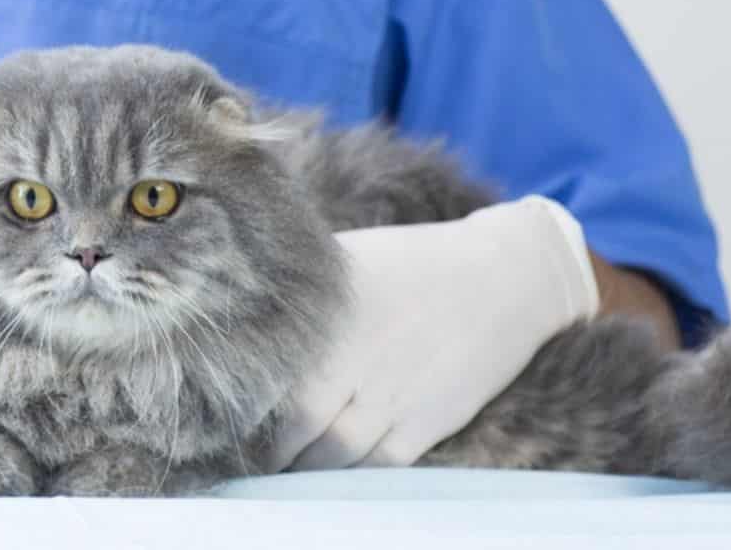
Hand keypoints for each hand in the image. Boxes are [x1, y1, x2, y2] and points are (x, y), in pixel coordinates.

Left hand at [269, 196, 598, 470]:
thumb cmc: (418, 260)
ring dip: (304, 468)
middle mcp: (361, 362)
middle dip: (269, 445)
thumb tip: (249, 294)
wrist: (507, 277)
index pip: (274, 374)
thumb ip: (304, 284)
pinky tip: (330, 474)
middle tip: (246, 452)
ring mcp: (397, 397)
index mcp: (334, 319)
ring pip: (336, 453)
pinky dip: (350, 474)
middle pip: (299, 422)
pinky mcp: (430, 421)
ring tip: (279, 470)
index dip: (246, 401)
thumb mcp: (352, 256)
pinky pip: (381, 464)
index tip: (224, 412)